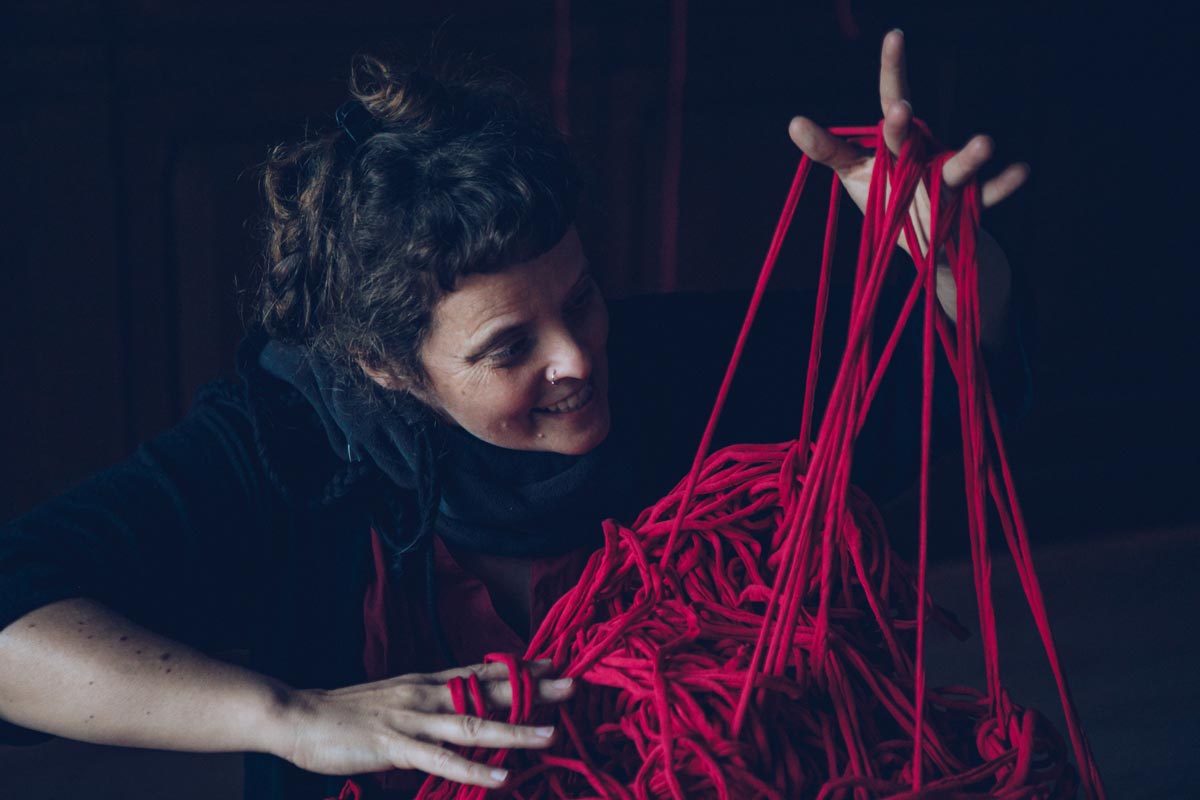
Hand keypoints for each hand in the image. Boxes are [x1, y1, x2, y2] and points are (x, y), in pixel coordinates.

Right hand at [271, 660, 572, 787]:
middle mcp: (427, 694)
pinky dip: (472, 770)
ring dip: (515, 731)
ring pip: (473, 725)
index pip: (482, 670)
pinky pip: (440, 760)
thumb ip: (427, 709)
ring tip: (550, 735)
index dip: (519, 667)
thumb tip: (455, 721)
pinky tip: (499, 778)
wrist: (299, 715)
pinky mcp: (394, 746)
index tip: (555, 661)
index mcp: (427, 683)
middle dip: (533, 689)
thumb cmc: (347, 714)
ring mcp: (412, 719)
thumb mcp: (395, 703)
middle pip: (489, 691)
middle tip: (573, 685)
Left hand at [787, 29, 1026, 343]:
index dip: (893, 69)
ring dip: (972, 156)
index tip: (895, 35)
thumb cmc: (885, 193)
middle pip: (912, 137)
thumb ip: (828, 149)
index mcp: (897, 140)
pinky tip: (1022, 169)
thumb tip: (793, 122)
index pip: (892, 98)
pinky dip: (1005, 184)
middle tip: (899, 108)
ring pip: (958, 165)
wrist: (921, 236)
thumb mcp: (853, 170)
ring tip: (986, 141)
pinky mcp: (967, 206)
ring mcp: (948, 177)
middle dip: (903, 126)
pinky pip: (989, 195)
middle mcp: (924, 151)